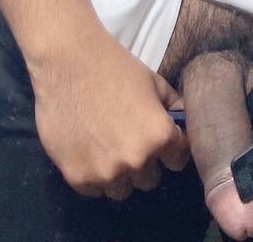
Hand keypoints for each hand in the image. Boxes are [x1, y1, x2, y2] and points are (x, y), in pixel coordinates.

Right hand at [30, 27, 189, 200]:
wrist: (68, 63)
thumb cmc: (115, 67)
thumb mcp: (154, 81)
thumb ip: (173, 106)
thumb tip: (184, 121)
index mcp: (159, 136)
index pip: (178, 160)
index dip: (172, 149)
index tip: (161, 140)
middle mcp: (136, 161)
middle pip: (150, 179)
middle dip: (145, 162)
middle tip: (130, 140)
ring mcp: (105, 173)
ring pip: (122, 189)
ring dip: (120, 174)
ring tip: (108, 147)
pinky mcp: (77, 178)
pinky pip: (95, 190)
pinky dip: (94, 176)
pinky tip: (89, 150)